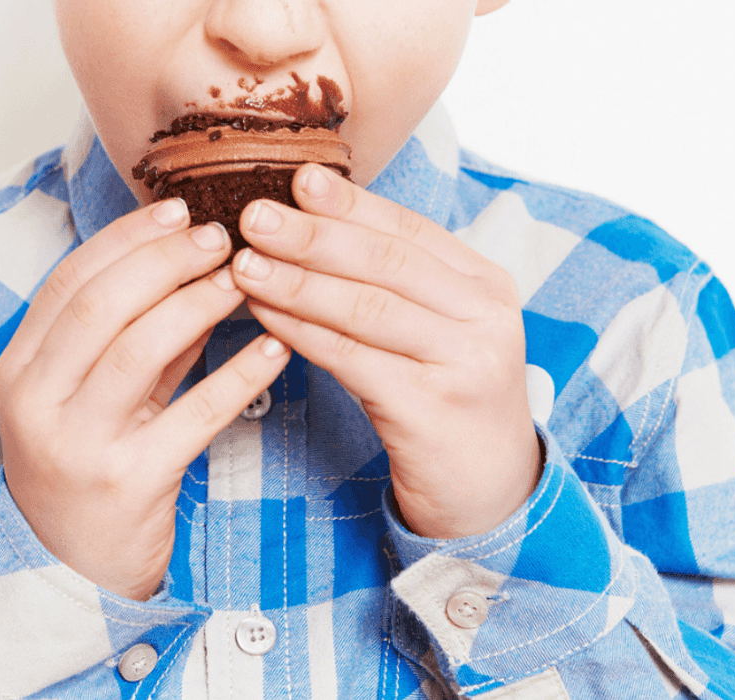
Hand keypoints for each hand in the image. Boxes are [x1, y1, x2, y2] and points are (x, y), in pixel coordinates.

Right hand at [0, 199, 291, 600]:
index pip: (71, 280)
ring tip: (245, 278)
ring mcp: (79, 443)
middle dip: (167, 258)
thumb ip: (131, 335)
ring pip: (141, 347)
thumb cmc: (85, 465)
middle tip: (221, 236)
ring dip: (200, 302)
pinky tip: (276, 346)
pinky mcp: (130, 481)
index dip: (127, 238)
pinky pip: (194, 413)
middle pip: (103, 303)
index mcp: (20, 368)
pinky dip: (240, 373)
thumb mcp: (93, 395)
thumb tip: (191, 264)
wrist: (69, 567)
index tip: (177, 209)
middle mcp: (38, 401)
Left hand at [231, 164, 539, 538]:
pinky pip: (352, 359)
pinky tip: (266, 315)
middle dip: (313, 235)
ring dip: (296, 282)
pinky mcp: (431, 408)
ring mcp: (463, 362)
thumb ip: (396, 283)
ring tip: (244, 263)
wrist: (490, 490)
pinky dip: (303, 332)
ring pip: (365, 307)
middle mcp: (484, 316)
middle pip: (385, 262)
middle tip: (255, 214)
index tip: (297, 178)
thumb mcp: (439, 330)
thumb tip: (313, 223)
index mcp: (485, 284)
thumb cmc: (448, 399)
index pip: (409, 229)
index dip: (351, 204)